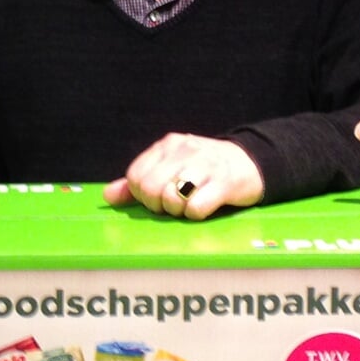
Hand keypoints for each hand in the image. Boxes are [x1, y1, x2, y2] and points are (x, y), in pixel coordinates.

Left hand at [104, 133, 263, 219]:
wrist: (251, 162)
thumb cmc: (204, 169)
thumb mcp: (170, 168)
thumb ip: (138, 183)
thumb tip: (107, 197)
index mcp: (168, 145)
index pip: (135, 176)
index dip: (141, 195)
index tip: (157, 198)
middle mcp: (185, 150)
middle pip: (149, 188)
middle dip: (158, 205)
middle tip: (173, 205)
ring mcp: (206, 165)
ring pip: (171, 198)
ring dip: (177, 211)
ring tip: (188, 206)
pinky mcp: (226, 183)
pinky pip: (196, 208)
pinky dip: (196, 214)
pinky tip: (204, 207)